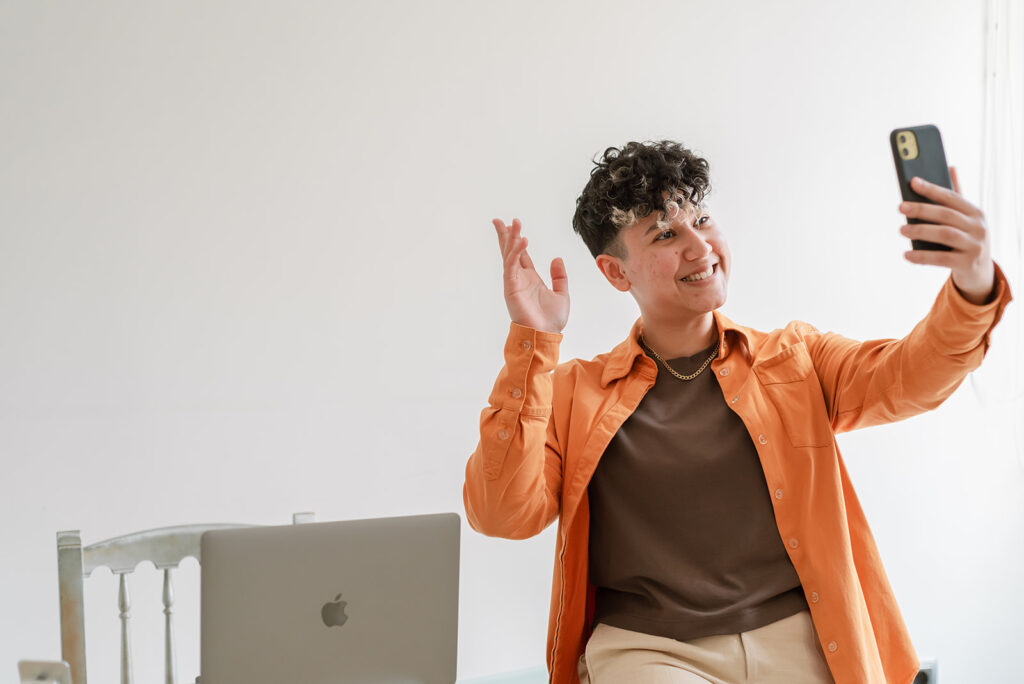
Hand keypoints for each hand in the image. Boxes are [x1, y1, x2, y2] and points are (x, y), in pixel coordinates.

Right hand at [493, 218, 569, 332]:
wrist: (545, 335)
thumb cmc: (551, 320)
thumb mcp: (562, 294)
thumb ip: (559, 276)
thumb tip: (557, 258)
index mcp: (531, 278)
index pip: (521, 254)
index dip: (516, 240)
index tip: (513, 225)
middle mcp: (520, 278)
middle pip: (510, 252)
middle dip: (505, 236)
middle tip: (498, 220)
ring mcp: (514, 282)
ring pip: (509, 256)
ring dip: (510, 239)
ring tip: (513, 224)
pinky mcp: (511, 287)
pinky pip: (511, 266)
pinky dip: (515, 252)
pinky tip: (522, 241)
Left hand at [899, 166, 995, 304]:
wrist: (980, 271)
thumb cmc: (966, 239)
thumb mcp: (965, 219)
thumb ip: (956, 196)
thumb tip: (950, 167)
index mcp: (976, 213)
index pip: (952, 197)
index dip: (932, 189)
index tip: (912, 182)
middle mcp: (978, 227)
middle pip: (947, 215)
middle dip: (922, 209)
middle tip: (901, 207)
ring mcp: (974, 246)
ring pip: (945, 235)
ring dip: (921, 231)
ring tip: (901, 229)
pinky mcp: (967, 264)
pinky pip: (941, 259)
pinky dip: (922, 256)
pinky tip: (907, 255)